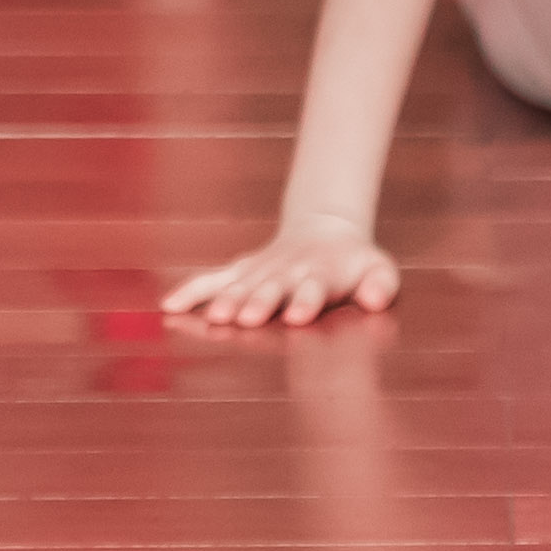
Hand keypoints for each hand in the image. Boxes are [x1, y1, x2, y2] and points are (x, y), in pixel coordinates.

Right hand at [165, 215, 399, 328]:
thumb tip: (374, 299)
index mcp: (321, 273)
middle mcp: (286, 271)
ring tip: (214, 318)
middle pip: (270, 288)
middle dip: (258, 302)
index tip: (297, 316)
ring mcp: (260, 270)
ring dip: (226, 301)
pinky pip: (212, 280)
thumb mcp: (379, 269)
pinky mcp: (240, 272)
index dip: (305, 300)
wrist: (323, 232)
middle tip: (245, 318)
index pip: (313, 287)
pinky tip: (169, 306)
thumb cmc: (355, 263)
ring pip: (239, 286)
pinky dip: (192, 292)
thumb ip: (381, 285)